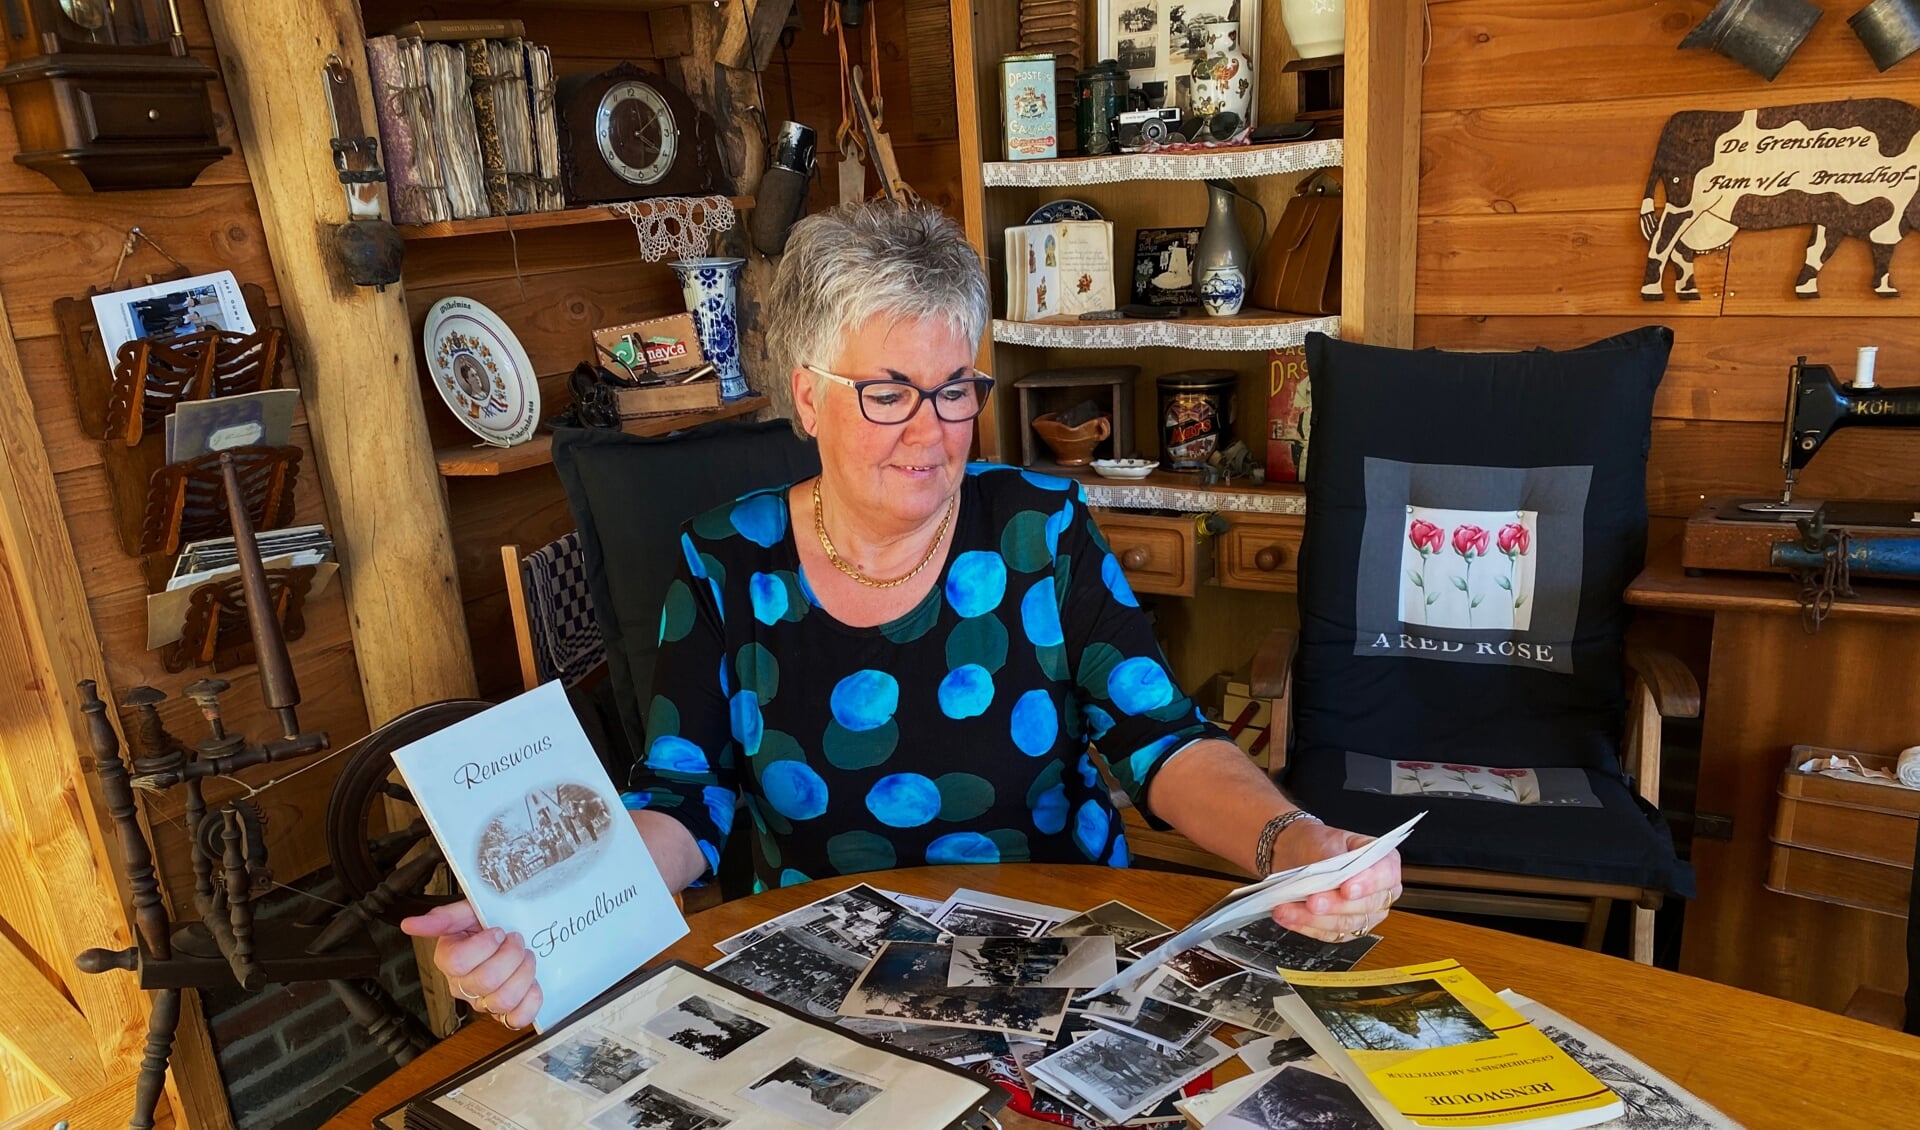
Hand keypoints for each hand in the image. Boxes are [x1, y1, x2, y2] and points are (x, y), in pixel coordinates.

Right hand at [400, 901, 542, 1029]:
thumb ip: (442, 917)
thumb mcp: (468, 911)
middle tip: (516, 940)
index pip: (458, 962)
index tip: (497, 931)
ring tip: (526, 957)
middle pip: (485, 981)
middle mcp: (463, 986)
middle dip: (510, 955)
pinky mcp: (507, 1013)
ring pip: (503, 1001)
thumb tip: (409, 925)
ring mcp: (484, 1002)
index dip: (484, 945)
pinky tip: (533, 982)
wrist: (512, 934)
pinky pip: (518, 1019)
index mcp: (449, 960)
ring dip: (524, 973)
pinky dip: (531, 1000)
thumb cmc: (488, 924)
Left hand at [1267, 822, 1402, 943]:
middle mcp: (1379, 892)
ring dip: (1314, 918)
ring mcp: (1364, 914)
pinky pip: (1329, 934)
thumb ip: (1334, 860)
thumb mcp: (1327, 841)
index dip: (1369, 884)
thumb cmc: (1318, 844)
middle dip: (1336, 904)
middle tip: (1313, 901)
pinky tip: (1289, 916)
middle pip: (1366, 905)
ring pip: (1345, 923)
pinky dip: (1306, 926)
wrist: (1297, 852)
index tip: (1347, 888)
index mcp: (1383, 863)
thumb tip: (1331, 877)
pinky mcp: (1345, 930)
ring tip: (1289, 908)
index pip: (1386, 874)